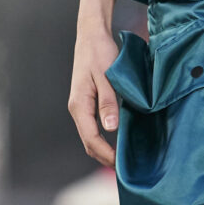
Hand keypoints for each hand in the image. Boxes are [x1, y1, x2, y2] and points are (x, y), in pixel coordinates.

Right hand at [68, 22, 119, 167]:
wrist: (91, 35)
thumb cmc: (100, 53)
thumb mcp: (107, 76)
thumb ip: (109, 102)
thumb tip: (111, 128)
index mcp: (80, 105)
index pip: (91, 139)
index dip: (106, 155)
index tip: (122, 165)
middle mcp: (77, 110)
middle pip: (89, 144)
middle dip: (105, 158)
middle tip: (126, 169)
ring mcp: (81, 108)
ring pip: (90, 138)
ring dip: (105, 151)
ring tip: (124, 160)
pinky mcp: (87, 105)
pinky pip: (93, 129)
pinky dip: (104, 141)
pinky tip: (118, 143)